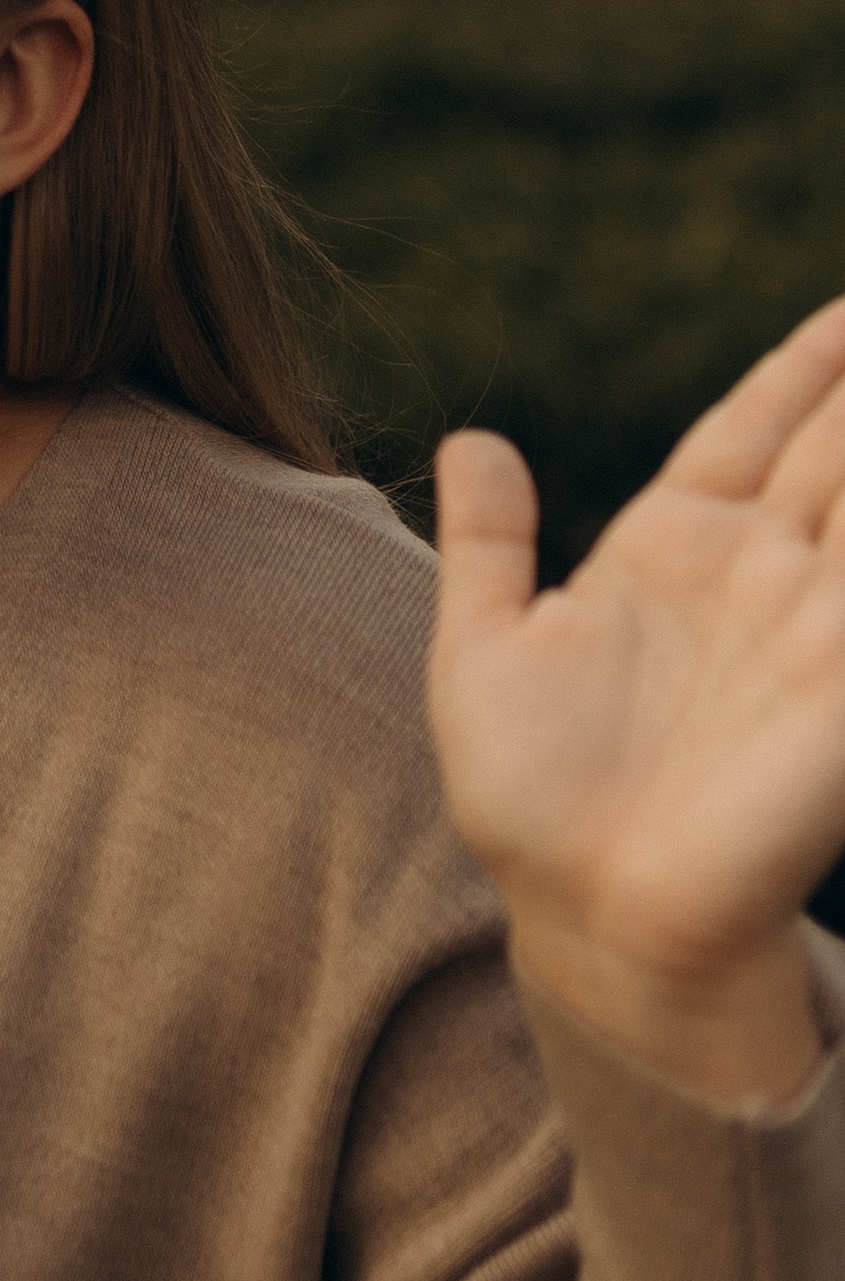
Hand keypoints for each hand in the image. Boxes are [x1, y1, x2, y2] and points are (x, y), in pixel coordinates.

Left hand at [430, 297, 844, 1101]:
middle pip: (834, 446)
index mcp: (671, 549)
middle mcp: (757, 575)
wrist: (587, 911)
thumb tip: (472, 438)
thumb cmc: (531, 800)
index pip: (753, 428)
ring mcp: (811, 623)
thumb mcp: (484, 649)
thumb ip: (487, 542)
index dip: (801, 370)